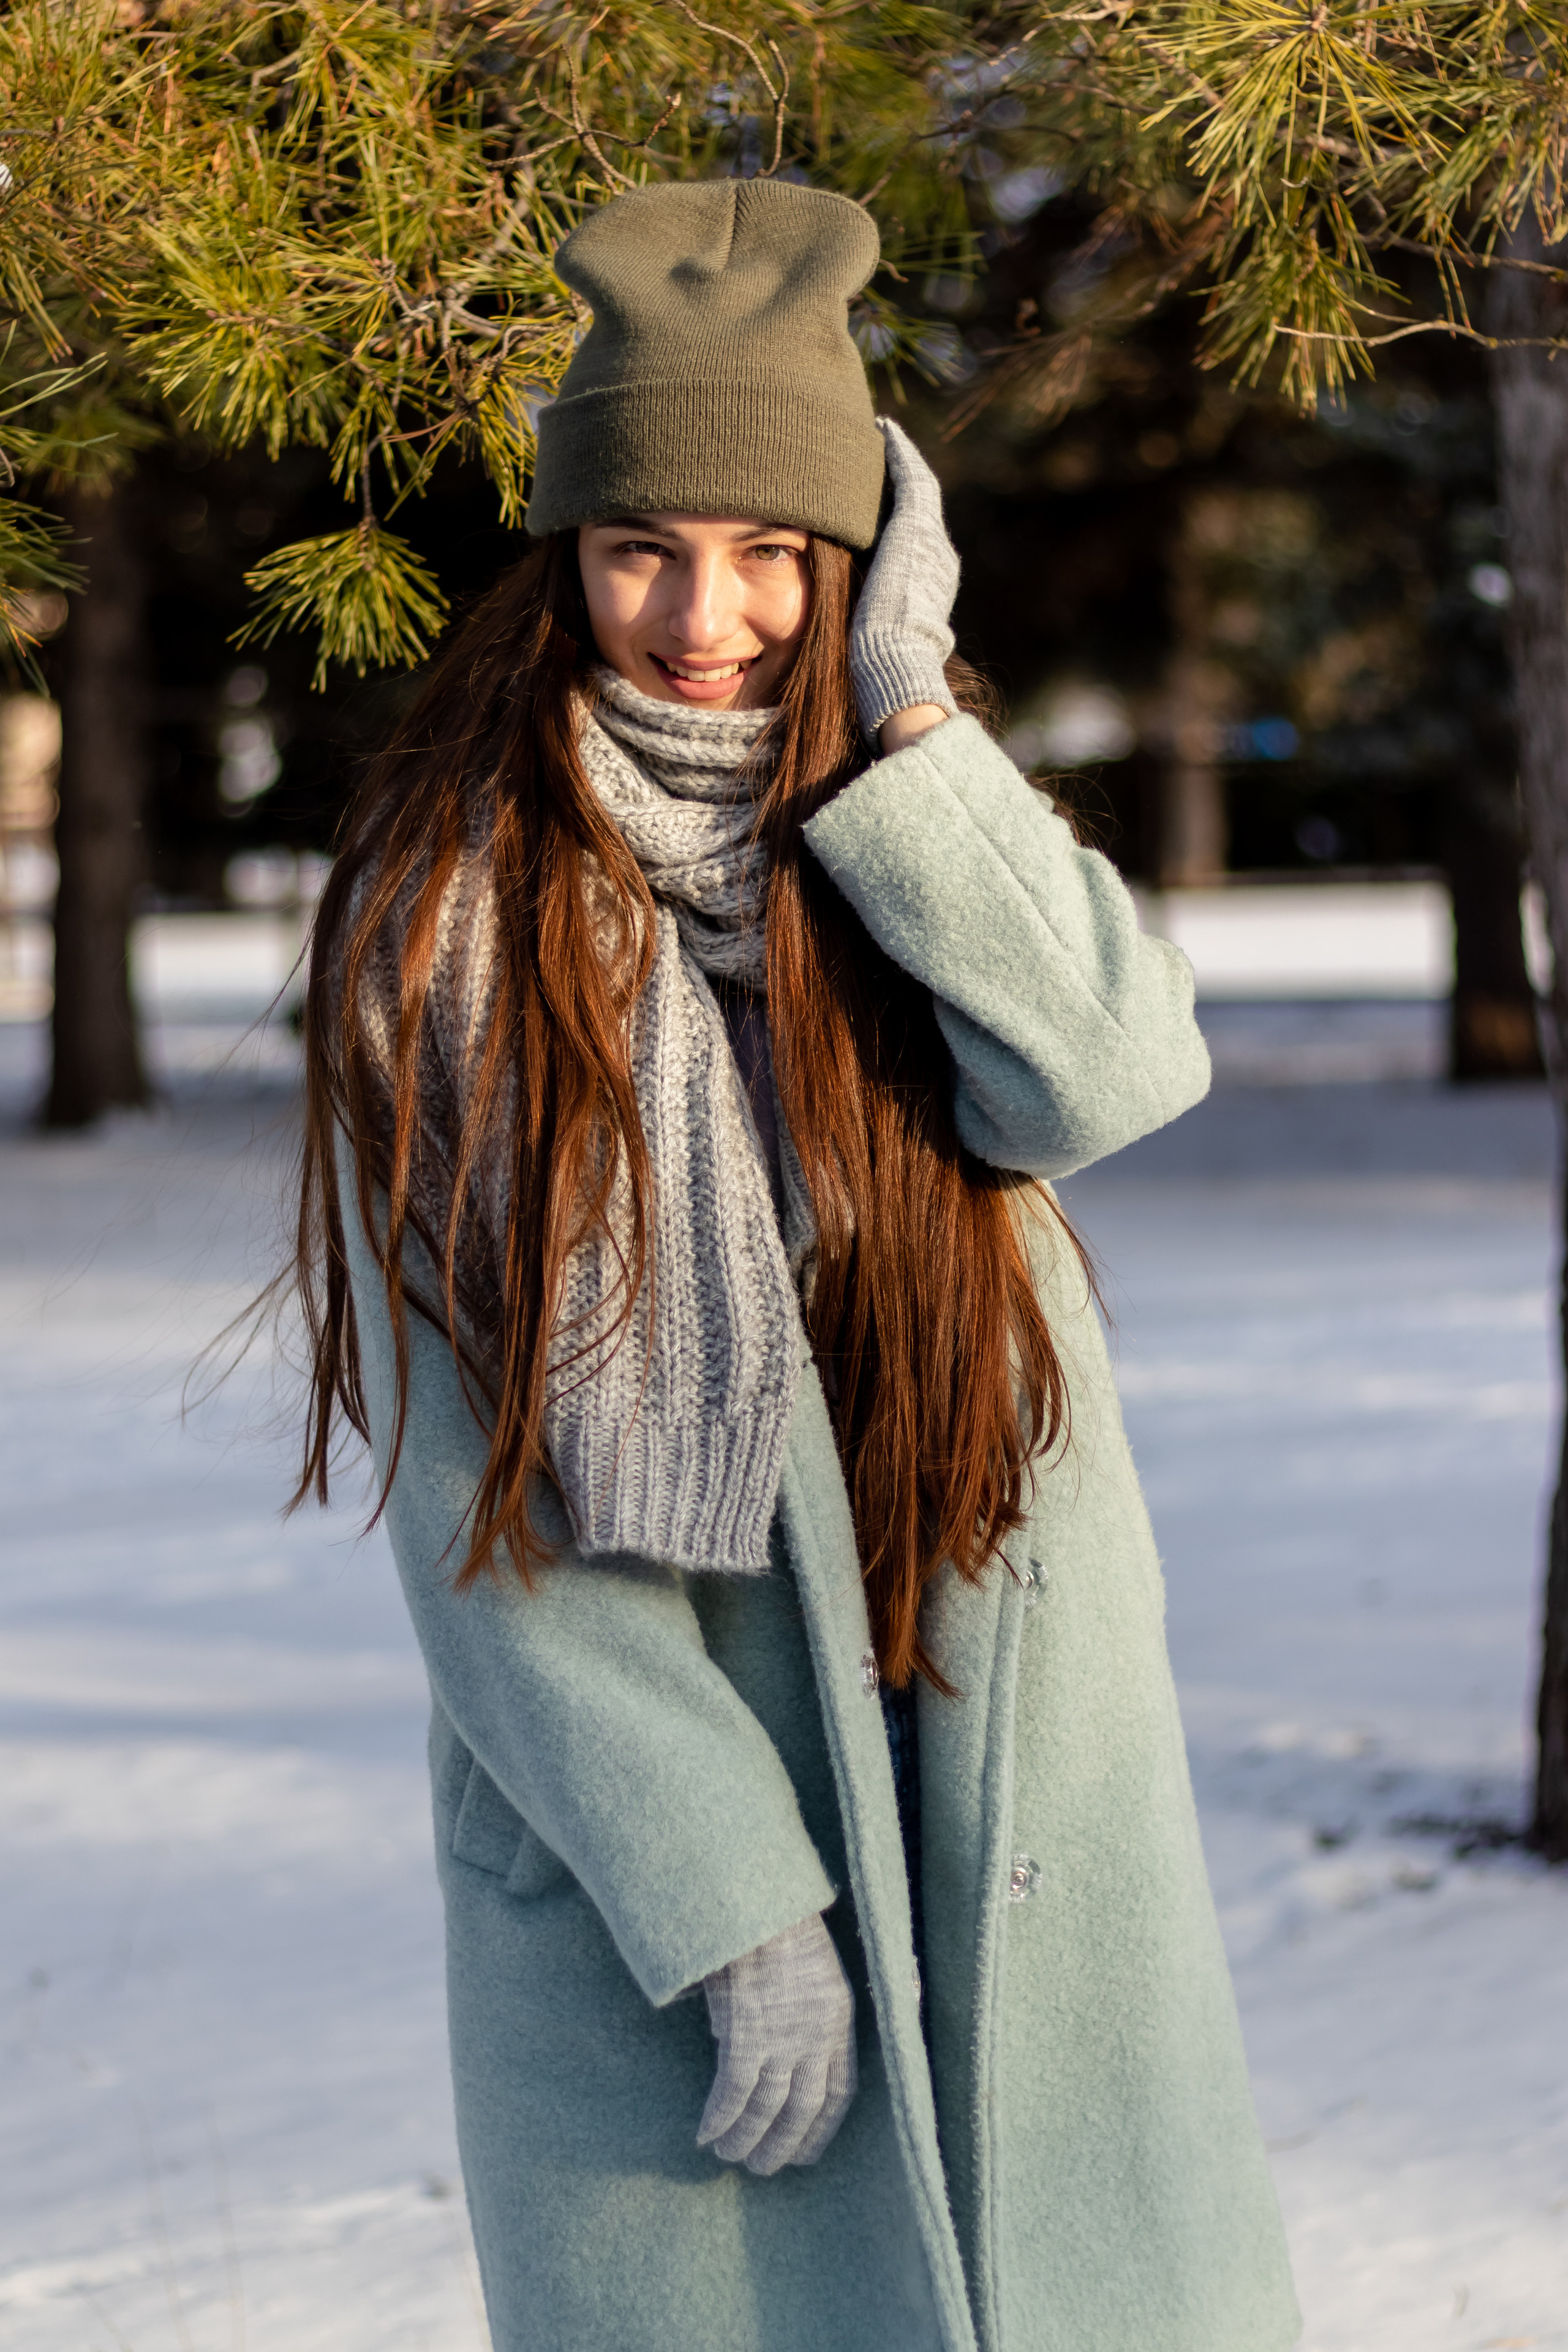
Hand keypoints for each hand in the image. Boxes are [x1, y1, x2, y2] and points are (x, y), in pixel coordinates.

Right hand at [696, 1911, 857, 2175]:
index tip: (806, 2153)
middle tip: (762, 2168)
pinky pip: (734, 2090)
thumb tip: (754, 2049)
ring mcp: (782, 2036)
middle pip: (802, 2108)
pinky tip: (706, 2135)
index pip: (838, 2091)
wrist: (758, 1900)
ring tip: (728, 2157)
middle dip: (782, 2144)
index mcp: (837, 2019)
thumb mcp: (810, 1970)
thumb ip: (796, 2015)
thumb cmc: (779, 1924)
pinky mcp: (748, 2032)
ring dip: (746, 2138)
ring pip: (767, 2107)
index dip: (820, 2128)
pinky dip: (720, 2117)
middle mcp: (815, 2035)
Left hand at [849, 416, 961, 741]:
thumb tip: (851, 639)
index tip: (870, 498)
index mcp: (928, 585)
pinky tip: (880, 430)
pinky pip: (907, 476)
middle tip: (872, 452)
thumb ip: (871, 627)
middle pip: (912, 509)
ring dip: (894, 461)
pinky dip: (896, 453)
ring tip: (874, 435)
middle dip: (893, 482)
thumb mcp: (876, 644)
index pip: (908, 540)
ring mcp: (930, 539)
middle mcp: (937, 558)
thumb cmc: (877, 671)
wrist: (894, 665)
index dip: (892, 516)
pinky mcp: (915, 524)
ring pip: (912, 488)